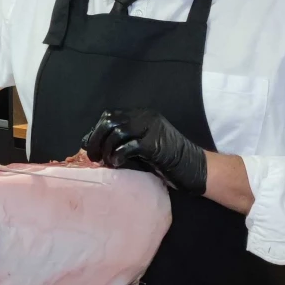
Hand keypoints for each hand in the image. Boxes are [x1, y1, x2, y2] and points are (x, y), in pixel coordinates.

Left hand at [83, 108, 207, 194]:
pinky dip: (118, 156)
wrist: (194, 168)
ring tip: (107, 163)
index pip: (109, 116)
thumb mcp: (140, 147)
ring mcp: (151, 129)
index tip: (89, 147)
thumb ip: (121, 142)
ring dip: (106, 150)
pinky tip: (117, 164)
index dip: (95, 131)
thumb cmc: (166, 161)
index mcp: (141, 115)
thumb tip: (91, 145)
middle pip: (109, 122)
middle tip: (94, 158)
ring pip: (116, 132)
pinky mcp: (155, 144)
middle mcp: (145, 117)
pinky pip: (128, 146)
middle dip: (96, 140)